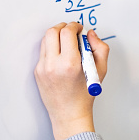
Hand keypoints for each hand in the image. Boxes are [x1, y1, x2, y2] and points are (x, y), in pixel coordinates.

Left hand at [34, 22, 109, 139]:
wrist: (69, 113)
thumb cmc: (86, 93)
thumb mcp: (101, 69)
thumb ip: (100, 47)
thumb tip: (90, 33)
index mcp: (70, 63)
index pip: (67, 32)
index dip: (74, 25)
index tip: (79, 28)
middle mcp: (53, 64)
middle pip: (52, 32)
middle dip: (63, 26)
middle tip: (71, 31)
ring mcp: (42, 68)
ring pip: (45, 39)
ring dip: (56, 35)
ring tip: (66, 41)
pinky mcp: (37, 72)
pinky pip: (43, 51)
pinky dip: (51, 47)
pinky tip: (60, 53)